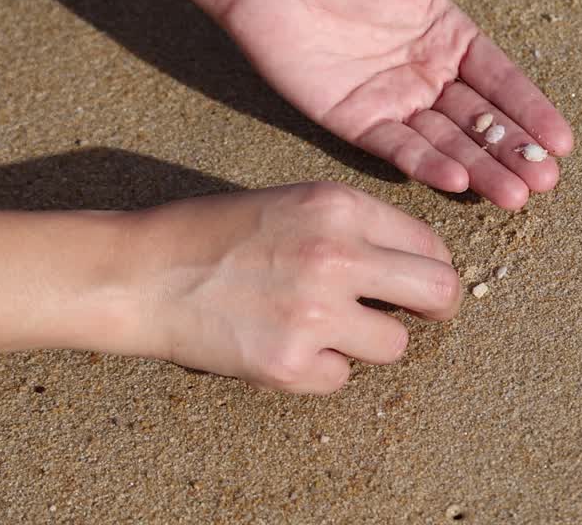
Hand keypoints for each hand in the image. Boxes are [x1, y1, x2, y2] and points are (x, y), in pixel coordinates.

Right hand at [136, 183, 459, 394]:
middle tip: (425, 315)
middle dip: (439, 308)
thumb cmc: (215, 233)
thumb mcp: (294, 203)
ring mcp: (314, 313)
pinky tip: (285, 345)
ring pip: (396, 345)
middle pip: (439, 293)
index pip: (429, 244)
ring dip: (370, 342)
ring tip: (327, 328)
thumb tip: (416, 261)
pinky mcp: (288, 363)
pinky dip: (320, 369)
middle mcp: (336, 256)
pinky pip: (342, 378)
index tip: (421, 280)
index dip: (431, 266)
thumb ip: (355, 226)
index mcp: (340, 208)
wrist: (142, 273)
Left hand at [219, 0, 573, 209]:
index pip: (501, 81)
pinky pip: (397, 147)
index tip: (563, 142)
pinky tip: (459, 181)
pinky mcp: (353, 120)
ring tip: (517, 195)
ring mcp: (391, 100)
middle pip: (481, 121)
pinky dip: (427, 165)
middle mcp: (426, 74)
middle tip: (546, 182)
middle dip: (515, 152)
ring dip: (483, 170)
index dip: (531, 111)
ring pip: (447, 142)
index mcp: (448, 35)